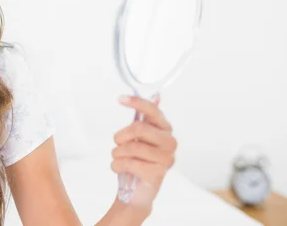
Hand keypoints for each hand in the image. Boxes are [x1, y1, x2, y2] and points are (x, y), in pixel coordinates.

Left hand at [110, 94, 176, 211]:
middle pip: (139, 128)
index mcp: (165, 129)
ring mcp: (166, 159)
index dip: (136, 103)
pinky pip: (128, 163)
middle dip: (120, 136)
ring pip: (131, 147)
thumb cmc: (138, 159)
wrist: (137, 191)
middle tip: (118, 143)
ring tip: (118, 158)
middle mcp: (170, 142)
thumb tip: (157, 95)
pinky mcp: (157, 173)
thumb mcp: (140, 136)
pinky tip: (119, 168)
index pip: (152, 110)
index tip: (120, 99)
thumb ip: (145, 117)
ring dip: (117, 153)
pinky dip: (116, 165)